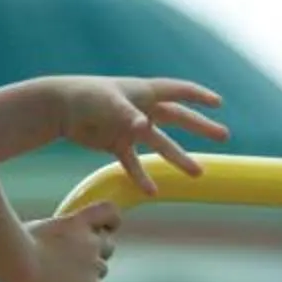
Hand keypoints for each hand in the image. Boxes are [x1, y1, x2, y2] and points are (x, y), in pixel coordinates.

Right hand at [20, 202, 122, 281]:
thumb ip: (47, 235)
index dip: (109, 222)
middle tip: (72, 261)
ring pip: (102, 269)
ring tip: (63, 280)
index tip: (102, 228)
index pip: (110, 212)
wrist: (16, 263)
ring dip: (88, 274)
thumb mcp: (32, 229)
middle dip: (95, 252)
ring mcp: (92, 263)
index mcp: (77, 220)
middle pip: (108, 246)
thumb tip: (37, 245)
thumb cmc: (11, 245)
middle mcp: (91, 240)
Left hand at [57, 77, 229, 194]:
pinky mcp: (116, 143)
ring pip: (160, 144)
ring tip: (197, 173)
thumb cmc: (84, 97)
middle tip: (223, 136)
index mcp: (144, 92)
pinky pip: (133, 163)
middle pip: (177, 118)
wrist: (57, 108)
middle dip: (200, 127)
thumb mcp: (107, 103)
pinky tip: (152, 191)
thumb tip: (143, 126)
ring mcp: (130, 128)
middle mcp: (141, 109)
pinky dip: (141, 176)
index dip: (198, 96)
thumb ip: (126, 114)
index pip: (178, 90)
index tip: (218, 103)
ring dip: (178, 158)